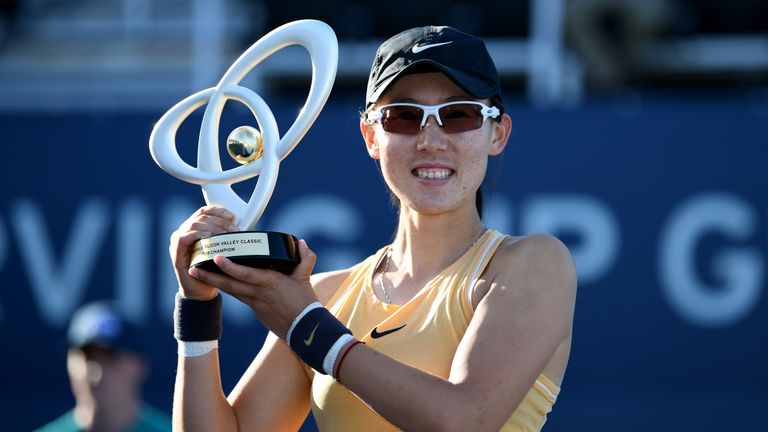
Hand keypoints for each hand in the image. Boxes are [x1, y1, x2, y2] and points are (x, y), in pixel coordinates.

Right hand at [169, 205, 237, 299]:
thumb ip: (224, 236)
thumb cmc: (212, 269)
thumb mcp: (220, 249)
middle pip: (200, 217)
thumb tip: (240, 226)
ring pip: (193, 224)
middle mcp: (184, 232)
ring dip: (211, 227)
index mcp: (194, 228)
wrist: (201, 290)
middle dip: (219, 221)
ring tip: (225, 233)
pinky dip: (197, 235)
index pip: (204, 212)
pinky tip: (209, 236)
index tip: (232, 216)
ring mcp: (177, 241)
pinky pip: (183, 238)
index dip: (218, 211)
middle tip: (234, 229)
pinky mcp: (175, 252)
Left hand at [187, 239, 318, 338]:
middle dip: (209, 277)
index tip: (217, 258)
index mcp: (270, 283)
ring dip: (214, 283)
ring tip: (198, 274)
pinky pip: (238, 297)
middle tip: (191, 269)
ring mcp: (255, 304)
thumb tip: (302, 243)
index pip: (246, 274)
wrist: (305, 330)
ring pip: (231, 291)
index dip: (230, 267)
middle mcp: (258, 294)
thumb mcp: (306, 279)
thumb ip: (306, 258)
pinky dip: (229, 289)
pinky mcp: (255, 310)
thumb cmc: (305, 304)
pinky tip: (220, 284)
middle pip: (229, 285)